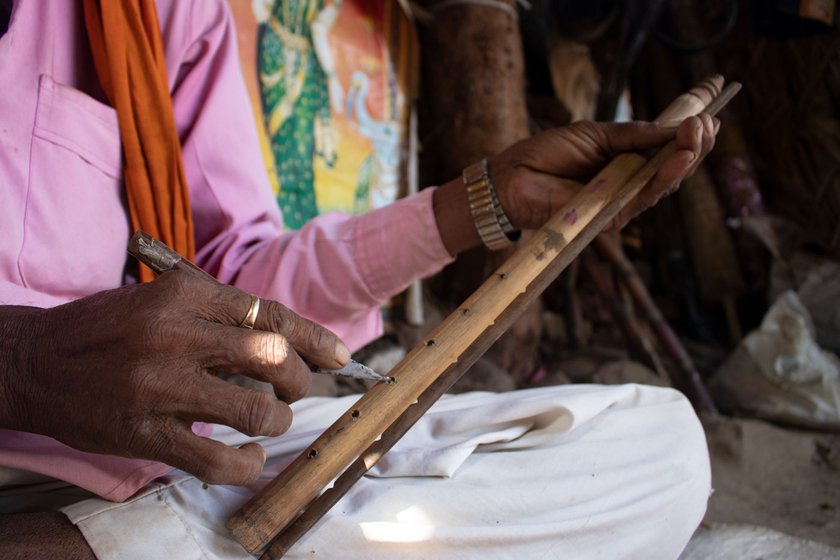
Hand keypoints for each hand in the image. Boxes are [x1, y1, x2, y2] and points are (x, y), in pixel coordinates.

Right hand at [0, 270, 349, 485]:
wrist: (34, 361)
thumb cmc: (107, 329)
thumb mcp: (162, 299)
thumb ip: (219, 314)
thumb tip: (286, 340)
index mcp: (185, 294)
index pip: (272, 314)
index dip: (315, 338)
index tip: (340, 355)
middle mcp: (177, 334)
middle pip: (275, 357)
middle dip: (300, 380)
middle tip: (294, 390)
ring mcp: (161, 386)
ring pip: (257, 411)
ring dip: (278, 422)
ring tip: (272, 423)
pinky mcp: (145, 433)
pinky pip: (218, 459)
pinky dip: (247, 463)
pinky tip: (249, 457)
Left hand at [433, 114, 717, 254]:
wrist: (512, 178)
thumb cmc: (547, 154)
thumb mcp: (595, 134)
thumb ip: (633, 134)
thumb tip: (673, 126)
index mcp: (625, 159)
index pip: (666, 148)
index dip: (689, 134)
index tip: (709, 112)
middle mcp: (628, 183)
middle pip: (672, 168)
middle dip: (694, 146)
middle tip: (709, 123)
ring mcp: (622, 202)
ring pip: (663, 185)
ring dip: (685, 160)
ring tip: (699, 137)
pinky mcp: (612, 218)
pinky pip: (643, 199)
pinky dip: (663, 178)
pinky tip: (677, 158)